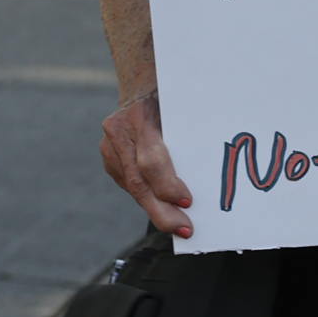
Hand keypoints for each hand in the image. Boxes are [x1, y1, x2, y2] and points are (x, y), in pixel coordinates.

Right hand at [100, 91, 197, 239]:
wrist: (140, 87)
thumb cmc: (169, 99)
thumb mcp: (180, 110)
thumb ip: (186, 138)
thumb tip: (209, 177)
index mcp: (140, 116)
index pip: (150, 160)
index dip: (168, 185)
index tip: (188, 201)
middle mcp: (118, 131)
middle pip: (139, 182)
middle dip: (163, 211)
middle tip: (185, 229)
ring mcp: (108, 146)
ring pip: (133, 187)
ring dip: (156, 208)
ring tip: (179, 225)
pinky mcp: (108, 158)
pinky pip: (129, 184)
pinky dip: (148, 196)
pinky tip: (163, 207)